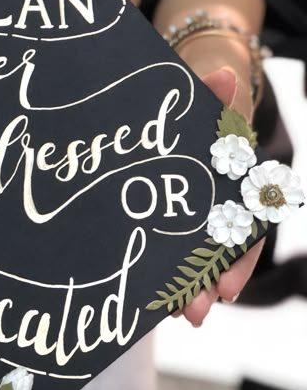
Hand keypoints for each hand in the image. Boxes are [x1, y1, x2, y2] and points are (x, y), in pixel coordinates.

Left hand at [176, 67, 263, 325]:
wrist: (158, 103)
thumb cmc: (187, 108)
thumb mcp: (199, 100)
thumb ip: (211, 94)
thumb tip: (226, 76)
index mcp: (232, 185)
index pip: (243, 232)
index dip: (237, 262)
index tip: (226, 291)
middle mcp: (212, 206)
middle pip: (216, 255)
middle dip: (205, 286)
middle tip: (191, 313)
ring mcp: (183, 215)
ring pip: (189, 260)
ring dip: (183, 289)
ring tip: (169, 314)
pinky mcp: (153, 216)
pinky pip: (161, 250)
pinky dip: (158, 274)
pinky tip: (146, 296)